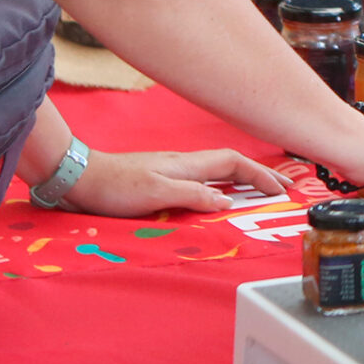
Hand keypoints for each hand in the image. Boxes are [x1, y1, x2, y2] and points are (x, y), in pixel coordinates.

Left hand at [64, 147, 285, 216]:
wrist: (80, 179)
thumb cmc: (114, 186)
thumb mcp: (156, 193)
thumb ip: (193, 195)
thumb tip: (227, 200)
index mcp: (186, 165)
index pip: (234, 163)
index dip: (261, 175)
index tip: (282, 190)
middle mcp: (183, 165)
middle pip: (231, 165)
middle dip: (260, 175)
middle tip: (283, 188)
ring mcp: (172, 172)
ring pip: (218, 173)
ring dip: (243, 181)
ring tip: (260, 193)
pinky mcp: (160, 182)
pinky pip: (202, 182)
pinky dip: (220, 188)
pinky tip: (219, 198)